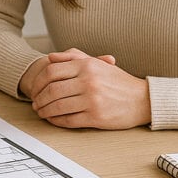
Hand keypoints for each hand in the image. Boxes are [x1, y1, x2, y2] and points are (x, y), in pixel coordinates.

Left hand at [27, 48, 150, 128]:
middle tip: (35, 103)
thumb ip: (73, 57)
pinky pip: (68, 120)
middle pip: (52, 90)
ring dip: (45, 110)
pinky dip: (56, 120)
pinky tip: (53, 119)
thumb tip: (50, 57)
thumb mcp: (97, 63)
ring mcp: (92, 100)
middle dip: (39, 98)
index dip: (38, 81)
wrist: (142, 99)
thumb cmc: (119, 81)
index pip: (51, 71)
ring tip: (41, 112)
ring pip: (58, 106)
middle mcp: (88, 81)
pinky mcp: (96, 117)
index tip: (35, 88)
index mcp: (87, 65)